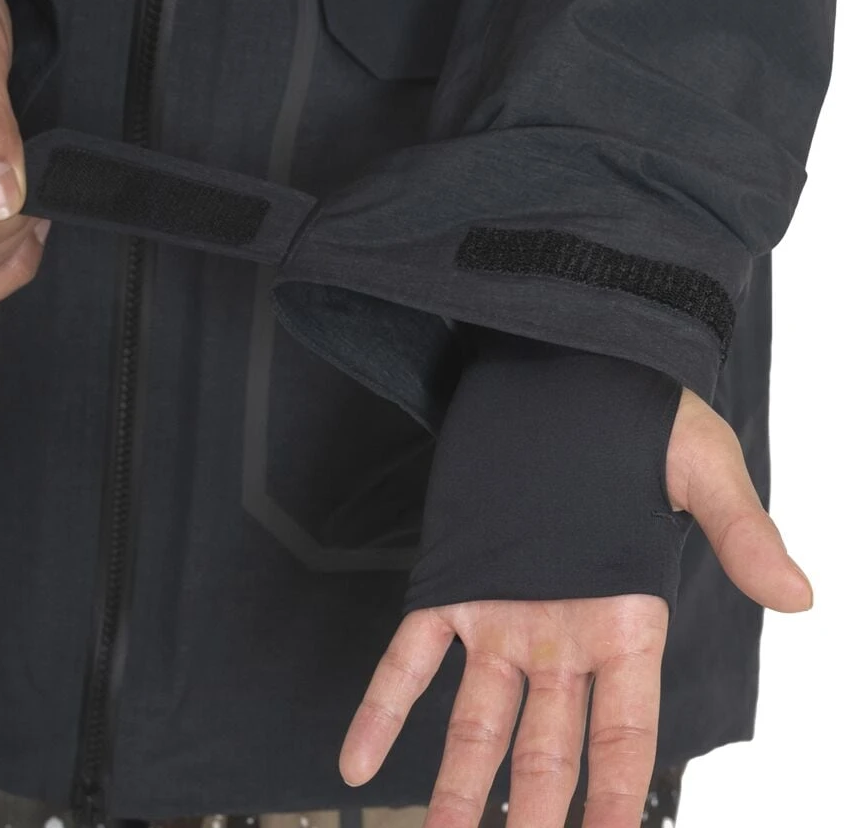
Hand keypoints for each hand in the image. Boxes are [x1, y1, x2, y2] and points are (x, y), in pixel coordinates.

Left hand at [339, 385, 813, 826]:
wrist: (565, 369)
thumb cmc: (641, 418)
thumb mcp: (702, 468)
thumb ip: (741, 533)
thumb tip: (797, 593)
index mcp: (627, 620)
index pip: (624, 736)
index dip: (614, 799)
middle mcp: (561, 633)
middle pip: (549, 749)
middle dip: (534, 814)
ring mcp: (501, 613)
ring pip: (479, 719)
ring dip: (456, 786)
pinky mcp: (451, 581)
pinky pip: (410, 654)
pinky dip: (383, 706)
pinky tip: (356, 759)